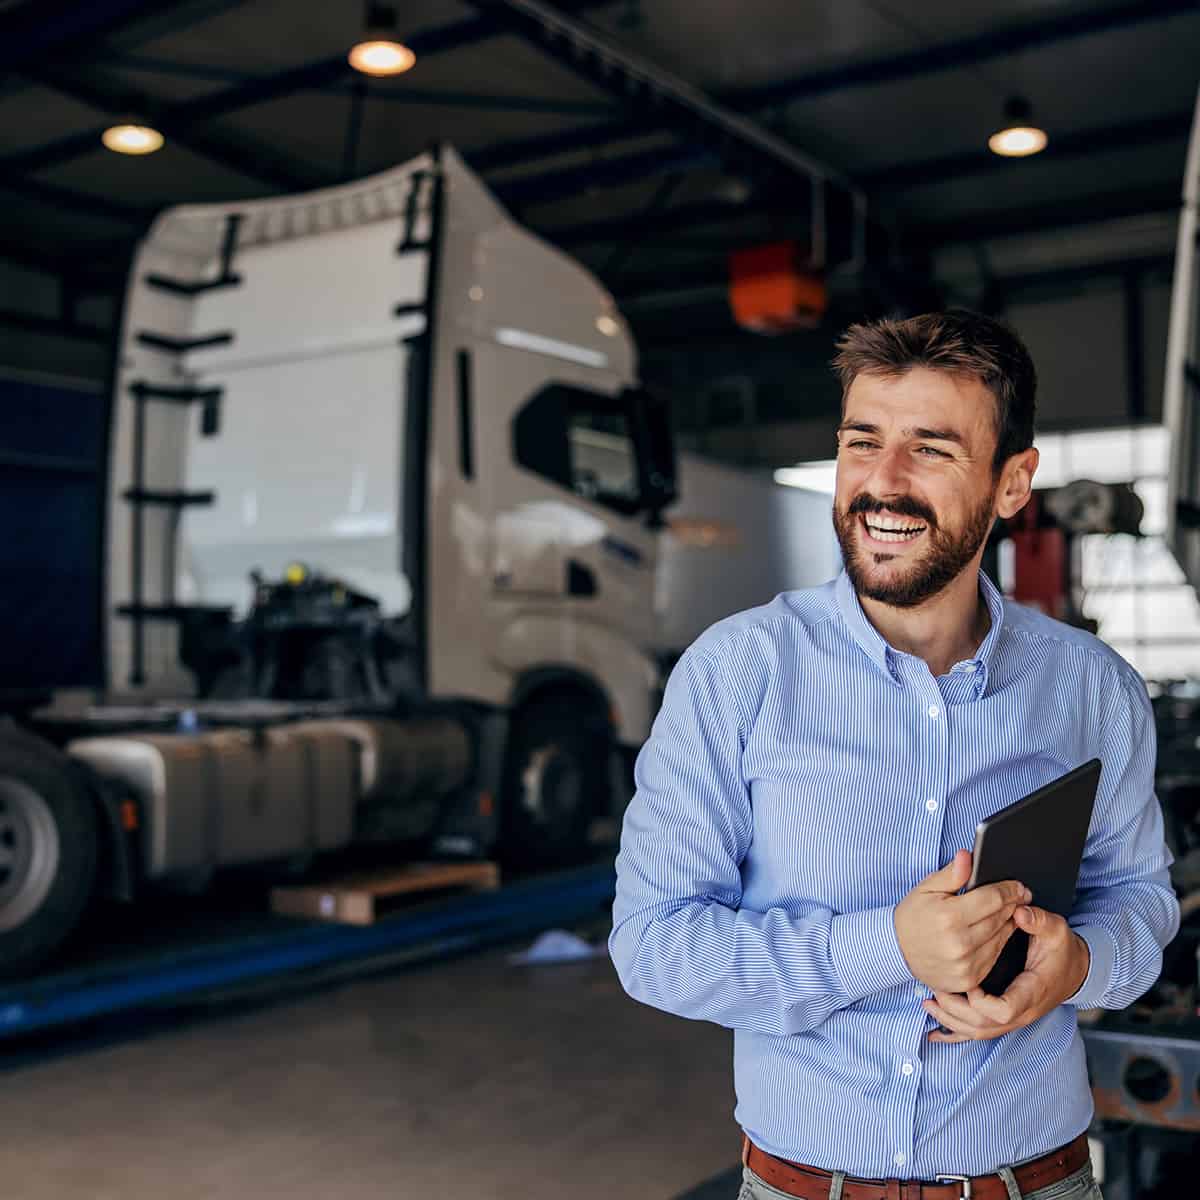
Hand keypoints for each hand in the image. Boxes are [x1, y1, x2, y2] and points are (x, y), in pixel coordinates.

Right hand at [893, 850, 1029, 993]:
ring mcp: (965, 964)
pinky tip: (995, 931)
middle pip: (1000, 918)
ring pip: (1002, 937)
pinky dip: (999, 941)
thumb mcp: (926, 888)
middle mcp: (959, 943)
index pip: (993, 899)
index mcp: (948, 916)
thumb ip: (951, 873)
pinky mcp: (969, 979)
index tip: (1018, 886)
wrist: (897, 950)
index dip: (1010, 890)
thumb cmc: (913, 916)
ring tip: (1006, 911)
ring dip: (1008, 922)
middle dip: (1011, 904)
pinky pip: (995, 956)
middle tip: (1018, 896)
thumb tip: (967, 856)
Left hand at [924, 905, 1090, 1042]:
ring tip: (928, 1003)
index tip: (970, 983)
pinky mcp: (1005, 1018)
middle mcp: (1021, 1012)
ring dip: (951, 1021)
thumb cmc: (1062, 949)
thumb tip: (1019, 912)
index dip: (982, 1001)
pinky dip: (955, 1034)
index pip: (1004, 1011)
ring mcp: (1013, 1018)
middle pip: (984, 1026)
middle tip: (935, 989)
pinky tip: (934, 1034)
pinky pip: (978, 1034)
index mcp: (1031, 991)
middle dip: (956, 1010)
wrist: (1074, 969)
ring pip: (978, 1033)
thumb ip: (1039, 921)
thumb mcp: (1056, 930)